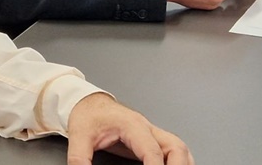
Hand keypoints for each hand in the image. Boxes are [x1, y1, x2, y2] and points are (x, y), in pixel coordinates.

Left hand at [67, 93, 192, 164]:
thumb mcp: (79, 137)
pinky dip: (179, 162)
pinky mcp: (150, 139)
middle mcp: (146, 128)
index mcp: (131, 125)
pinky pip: (172, 150)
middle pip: (176, 146)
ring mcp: (151, 133)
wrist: (88, 102)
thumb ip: (79, 159)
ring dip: (182, 163)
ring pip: (179, 147)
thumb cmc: (87, 115)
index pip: (152, 150)